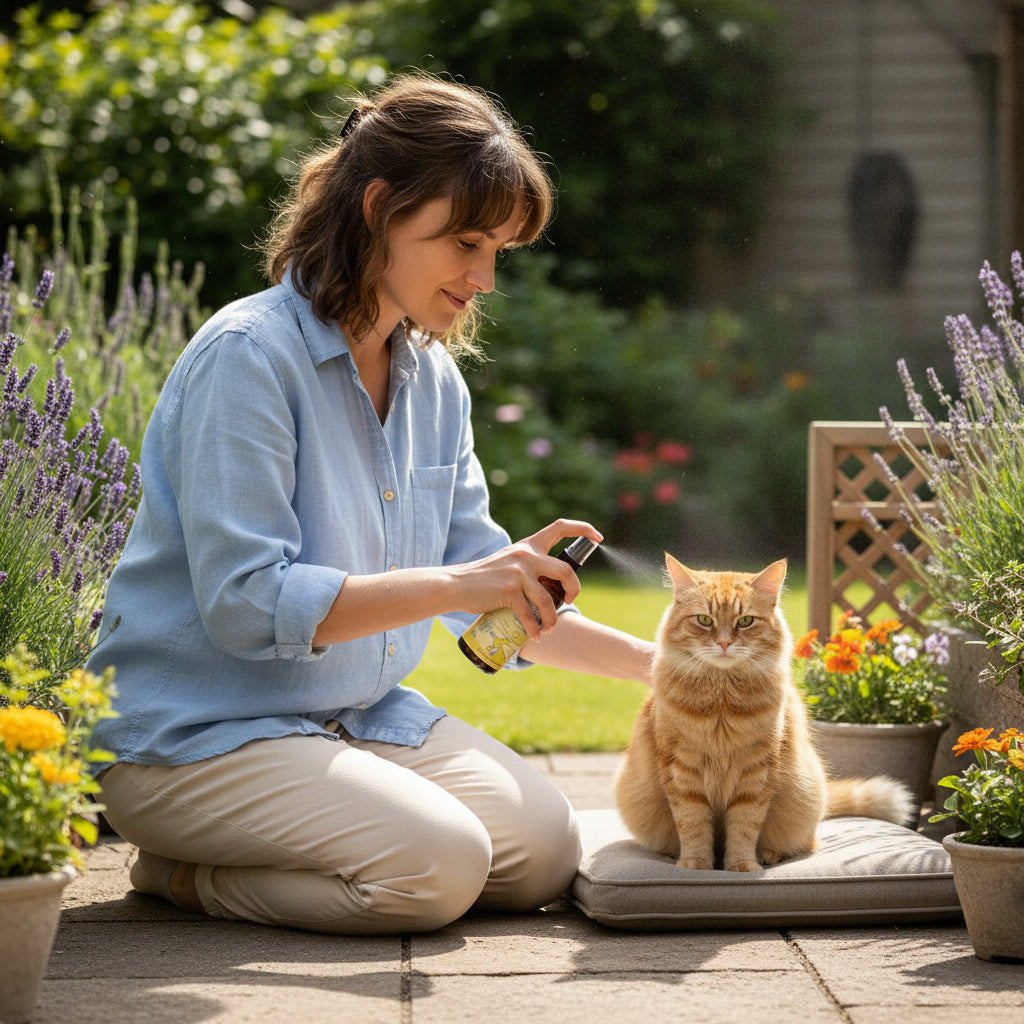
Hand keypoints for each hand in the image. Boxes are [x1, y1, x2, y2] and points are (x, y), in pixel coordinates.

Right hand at [453, 519, 602, 640]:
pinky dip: (535, 629)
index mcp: (528, 545)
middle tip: (570, 601)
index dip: (583, 529)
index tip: (599, 537)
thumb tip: (550, 583)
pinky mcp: (509, 591)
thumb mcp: (509, 562)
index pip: (560, 527)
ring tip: (548, 629)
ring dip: (552, 619)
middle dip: (574, 590)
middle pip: (565, 571)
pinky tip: (536, 636)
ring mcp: (518, 573)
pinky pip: (530, 615)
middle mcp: (525, 555)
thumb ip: (528, 565)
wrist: (456, 585)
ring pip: (549, 600)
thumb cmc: (484, 578)